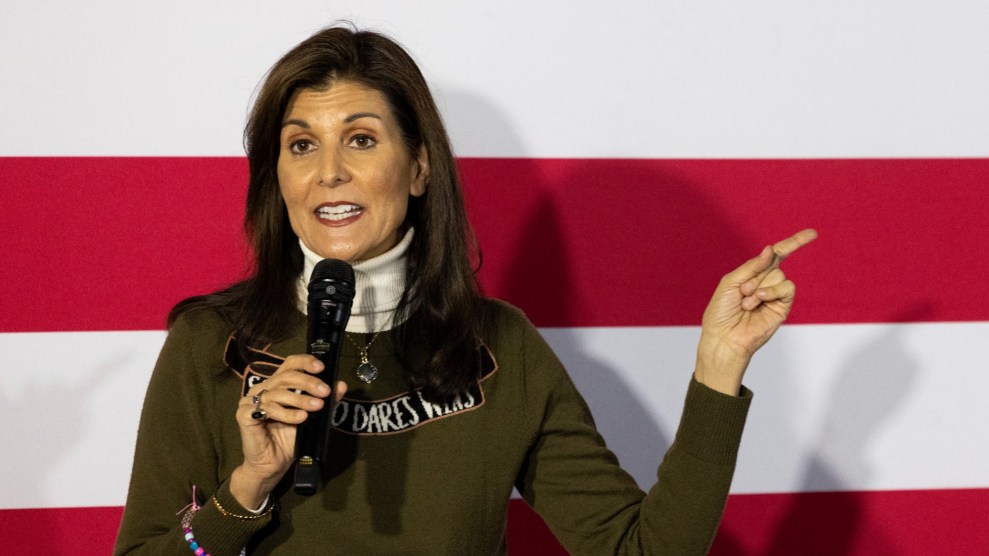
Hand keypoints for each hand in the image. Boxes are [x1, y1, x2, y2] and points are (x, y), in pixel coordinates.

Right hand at [230, 354, 346, 508]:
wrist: (273, 464)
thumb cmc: (289, 439)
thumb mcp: (312, 417)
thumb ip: (325, 401)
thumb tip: (341, 385)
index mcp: (277, 384)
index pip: (289, 364)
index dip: (305, 362)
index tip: (322, 367)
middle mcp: (262, 389)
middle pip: (285, 376)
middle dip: (308, 382)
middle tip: (325, 391)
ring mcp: (250, 401)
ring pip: (277, 392)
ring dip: (300, 399)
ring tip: (317, 407)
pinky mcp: (244, 415)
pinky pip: (267, 409)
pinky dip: (287, 413)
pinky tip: (301, 418)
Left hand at [694, 229, 817, 394]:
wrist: (724, 337)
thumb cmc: (722, 312)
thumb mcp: (731, 282)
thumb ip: (752, 266)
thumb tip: (770, 249)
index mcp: (753, 274)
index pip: (777, 254)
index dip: (794, 243)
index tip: (812, 233)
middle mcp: (766, 283)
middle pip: (774, 264)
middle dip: (755, 276)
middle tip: (742, 293)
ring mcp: (775, 295)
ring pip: (779, 275)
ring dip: (760, 286)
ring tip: (747, 302)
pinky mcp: (783, 307)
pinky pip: (787, 288)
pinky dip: (773, 290)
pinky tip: (760, 300)